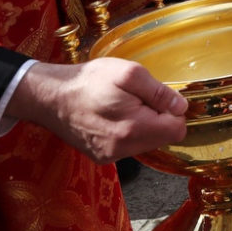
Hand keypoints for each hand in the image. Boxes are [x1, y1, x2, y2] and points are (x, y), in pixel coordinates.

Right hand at [6, 59, 187, 162]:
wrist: (50, 96)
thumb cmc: (89, 81)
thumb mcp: (128, 73)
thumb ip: (159, 92)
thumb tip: (181, 107)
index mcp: (133, 129)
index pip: (177, 130)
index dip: (174, 111)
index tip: (158, 98)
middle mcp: (123, 150)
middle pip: (162, 138)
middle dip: (157, 117)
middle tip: (135, 98)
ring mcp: (110, 156)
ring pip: (146, 142)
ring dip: (143, 124)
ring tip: (121, 105)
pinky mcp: (101, 157)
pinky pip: (129, 146)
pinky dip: (128, 131)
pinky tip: (111, 116)